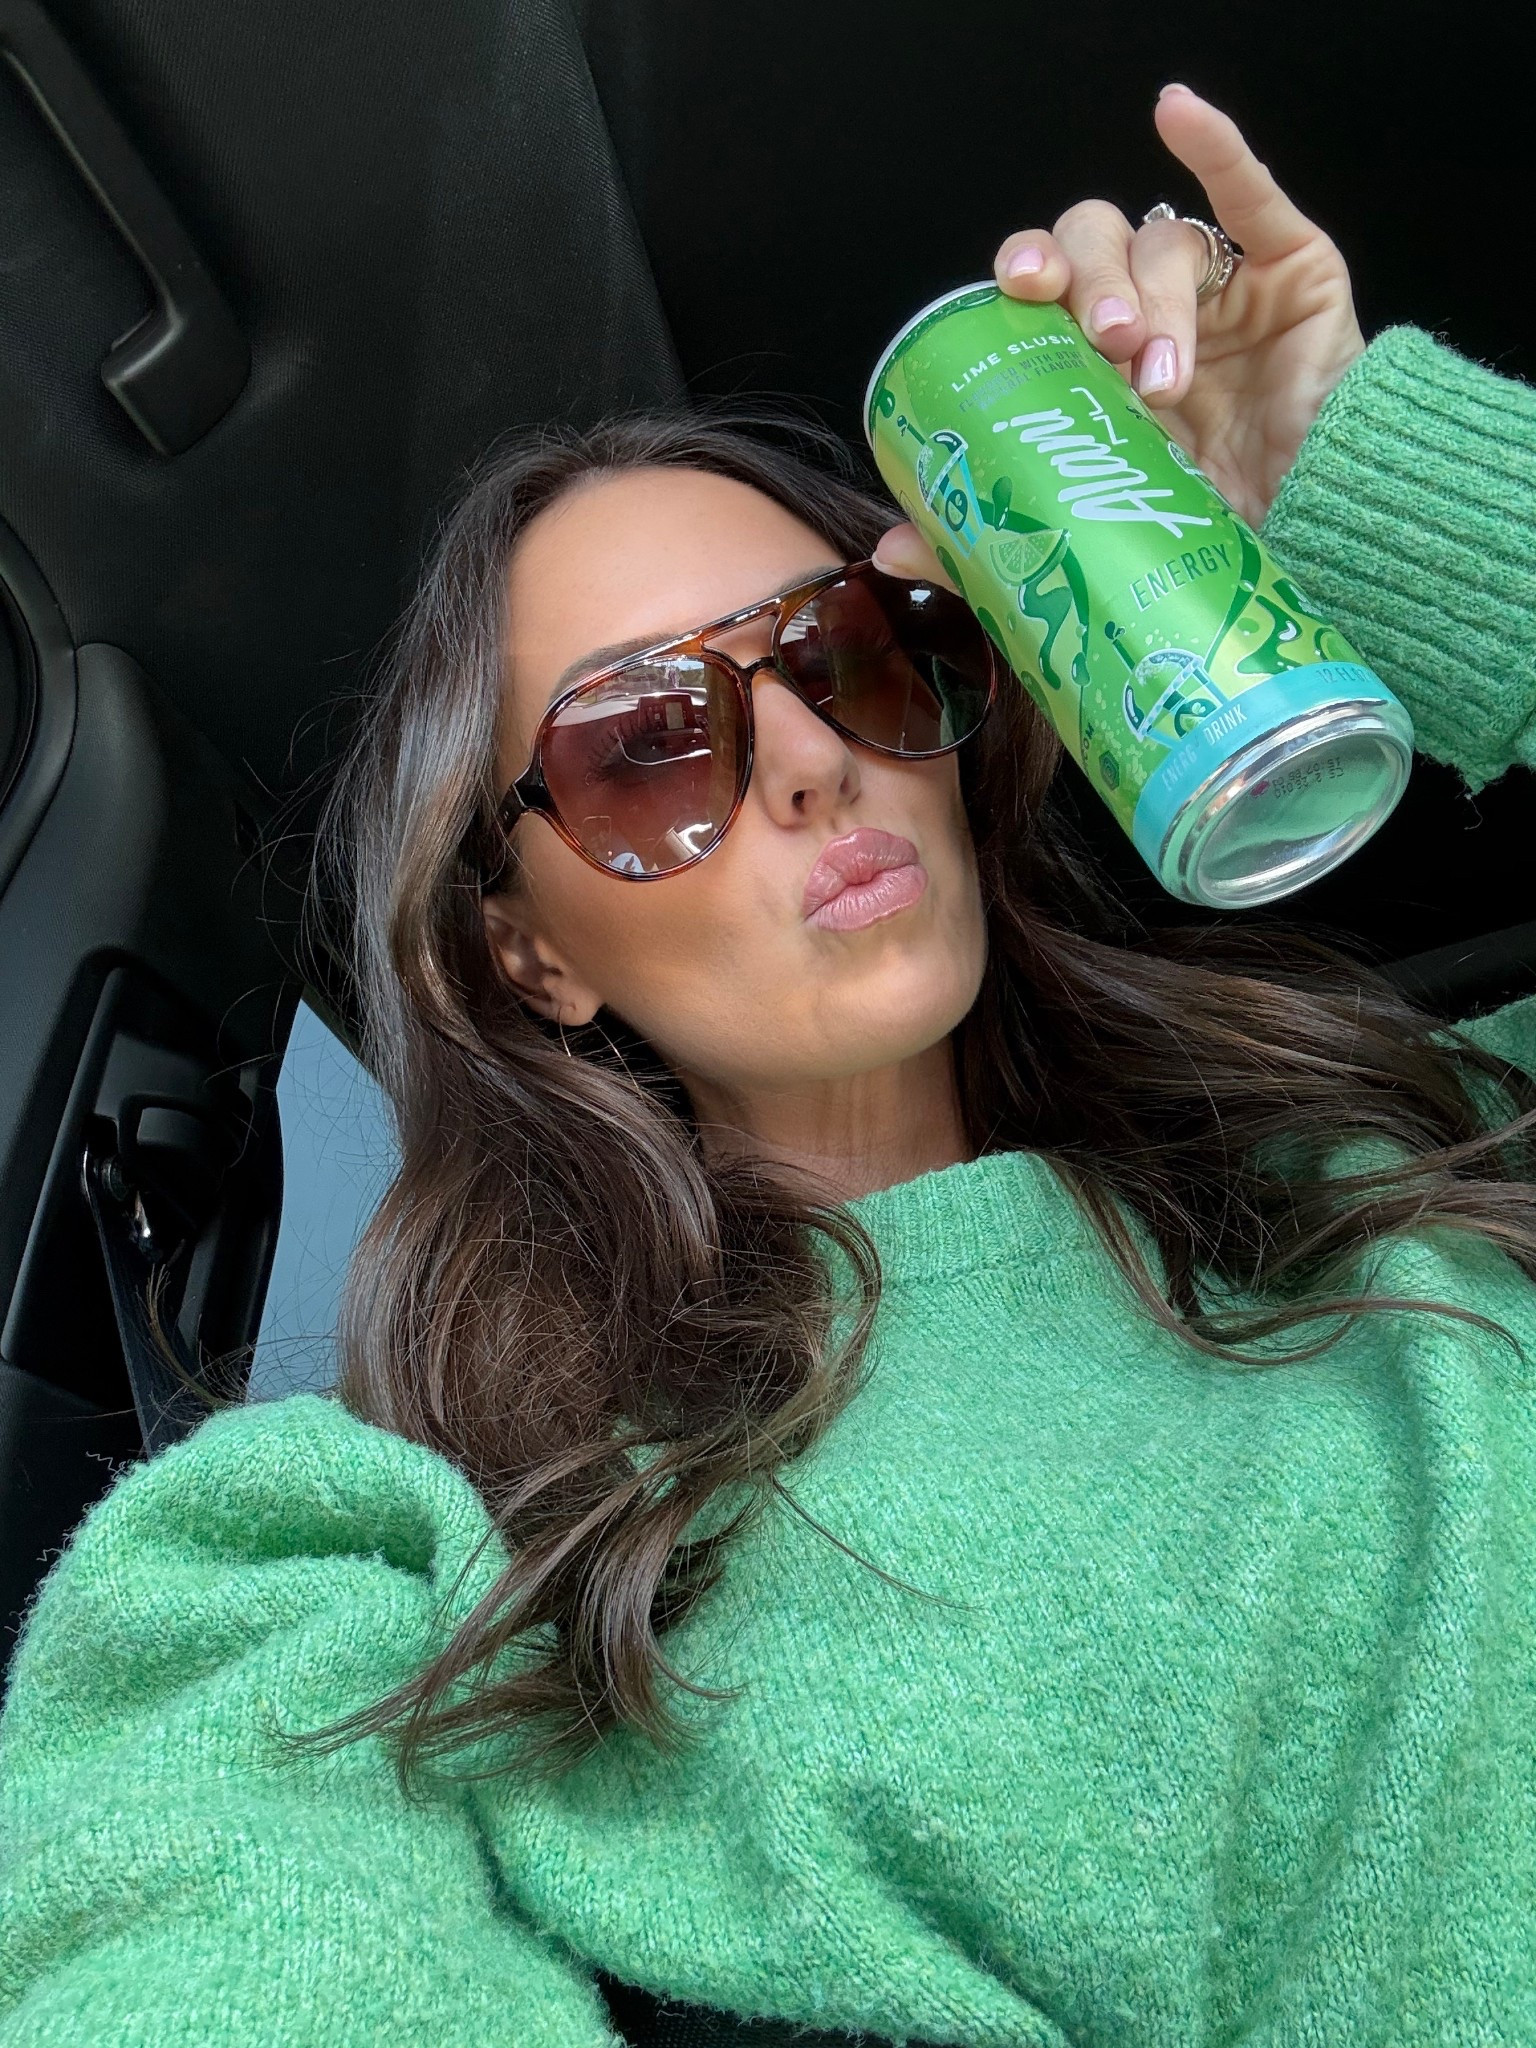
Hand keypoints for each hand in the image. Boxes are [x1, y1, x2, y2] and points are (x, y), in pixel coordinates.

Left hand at [874, 84, 1364, 578]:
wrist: (1322, 546)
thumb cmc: (1213, 534)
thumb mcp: (1098, 528)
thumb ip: (997, 525)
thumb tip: (889, 550)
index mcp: (1099, 361)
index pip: (1046, 291)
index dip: (1027, 277)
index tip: (1018, 294)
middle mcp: (1152, 313)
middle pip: (1097, 247)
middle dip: (1093, 286)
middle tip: (1105, 343)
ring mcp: (1223, 289)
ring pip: (1167, 244)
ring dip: (1157, 296)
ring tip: (1164, 377)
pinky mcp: (1295, 271)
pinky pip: (1252, 194)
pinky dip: (1215, 148)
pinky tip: (1176, 112)